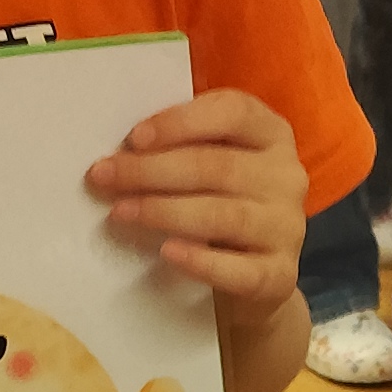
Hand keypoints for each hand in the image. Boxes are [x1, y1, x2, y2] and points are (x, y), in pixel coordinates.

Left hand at [87, 86, 309, 305]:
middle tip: (104, 177)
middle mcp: (286, 177)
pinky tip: (167, 252)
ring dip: (165, 212)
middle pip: (218, 166)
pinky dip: (201, 261)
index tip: (134, 139)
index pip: (233, 113)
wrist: (254, 278)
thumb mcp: (211, 165)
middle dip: (153, 170)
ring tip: (121, 212)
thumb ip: (181, 148)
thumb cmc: (220, 205)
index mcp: (271, 135)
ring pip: (224, 215)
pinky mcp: (279, 275)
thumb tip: (121, 150)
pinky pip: (240, 269)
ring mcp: (287, 228)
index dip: (181, 122)